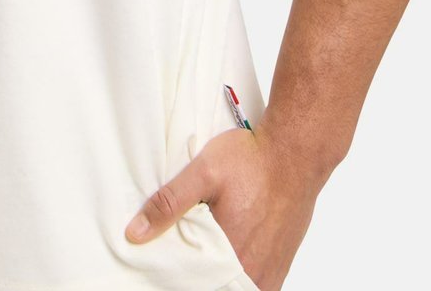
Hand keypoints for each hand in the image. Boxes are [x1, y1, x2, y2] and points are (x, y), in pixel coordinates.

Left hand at [122, 123, 318, 290]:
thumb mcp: (203, 172)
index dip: (175, 274)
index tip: (162, 261)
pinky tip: (226, 254)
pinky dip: (237, 276)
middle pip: (214, 286)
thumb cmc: (252, 160)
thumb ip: (169, 203)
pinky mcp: (280, 266)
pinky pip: (254, 284)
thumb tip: (135, 233)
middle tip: (180, 252)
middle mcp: (253, 271)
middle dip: (195, 275)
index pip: (192, 282)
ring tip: (199, 253)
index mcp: (230, 255)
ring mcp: (269, 272)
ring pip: (234, 287)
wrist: (295, 153)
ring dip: (216, 276)